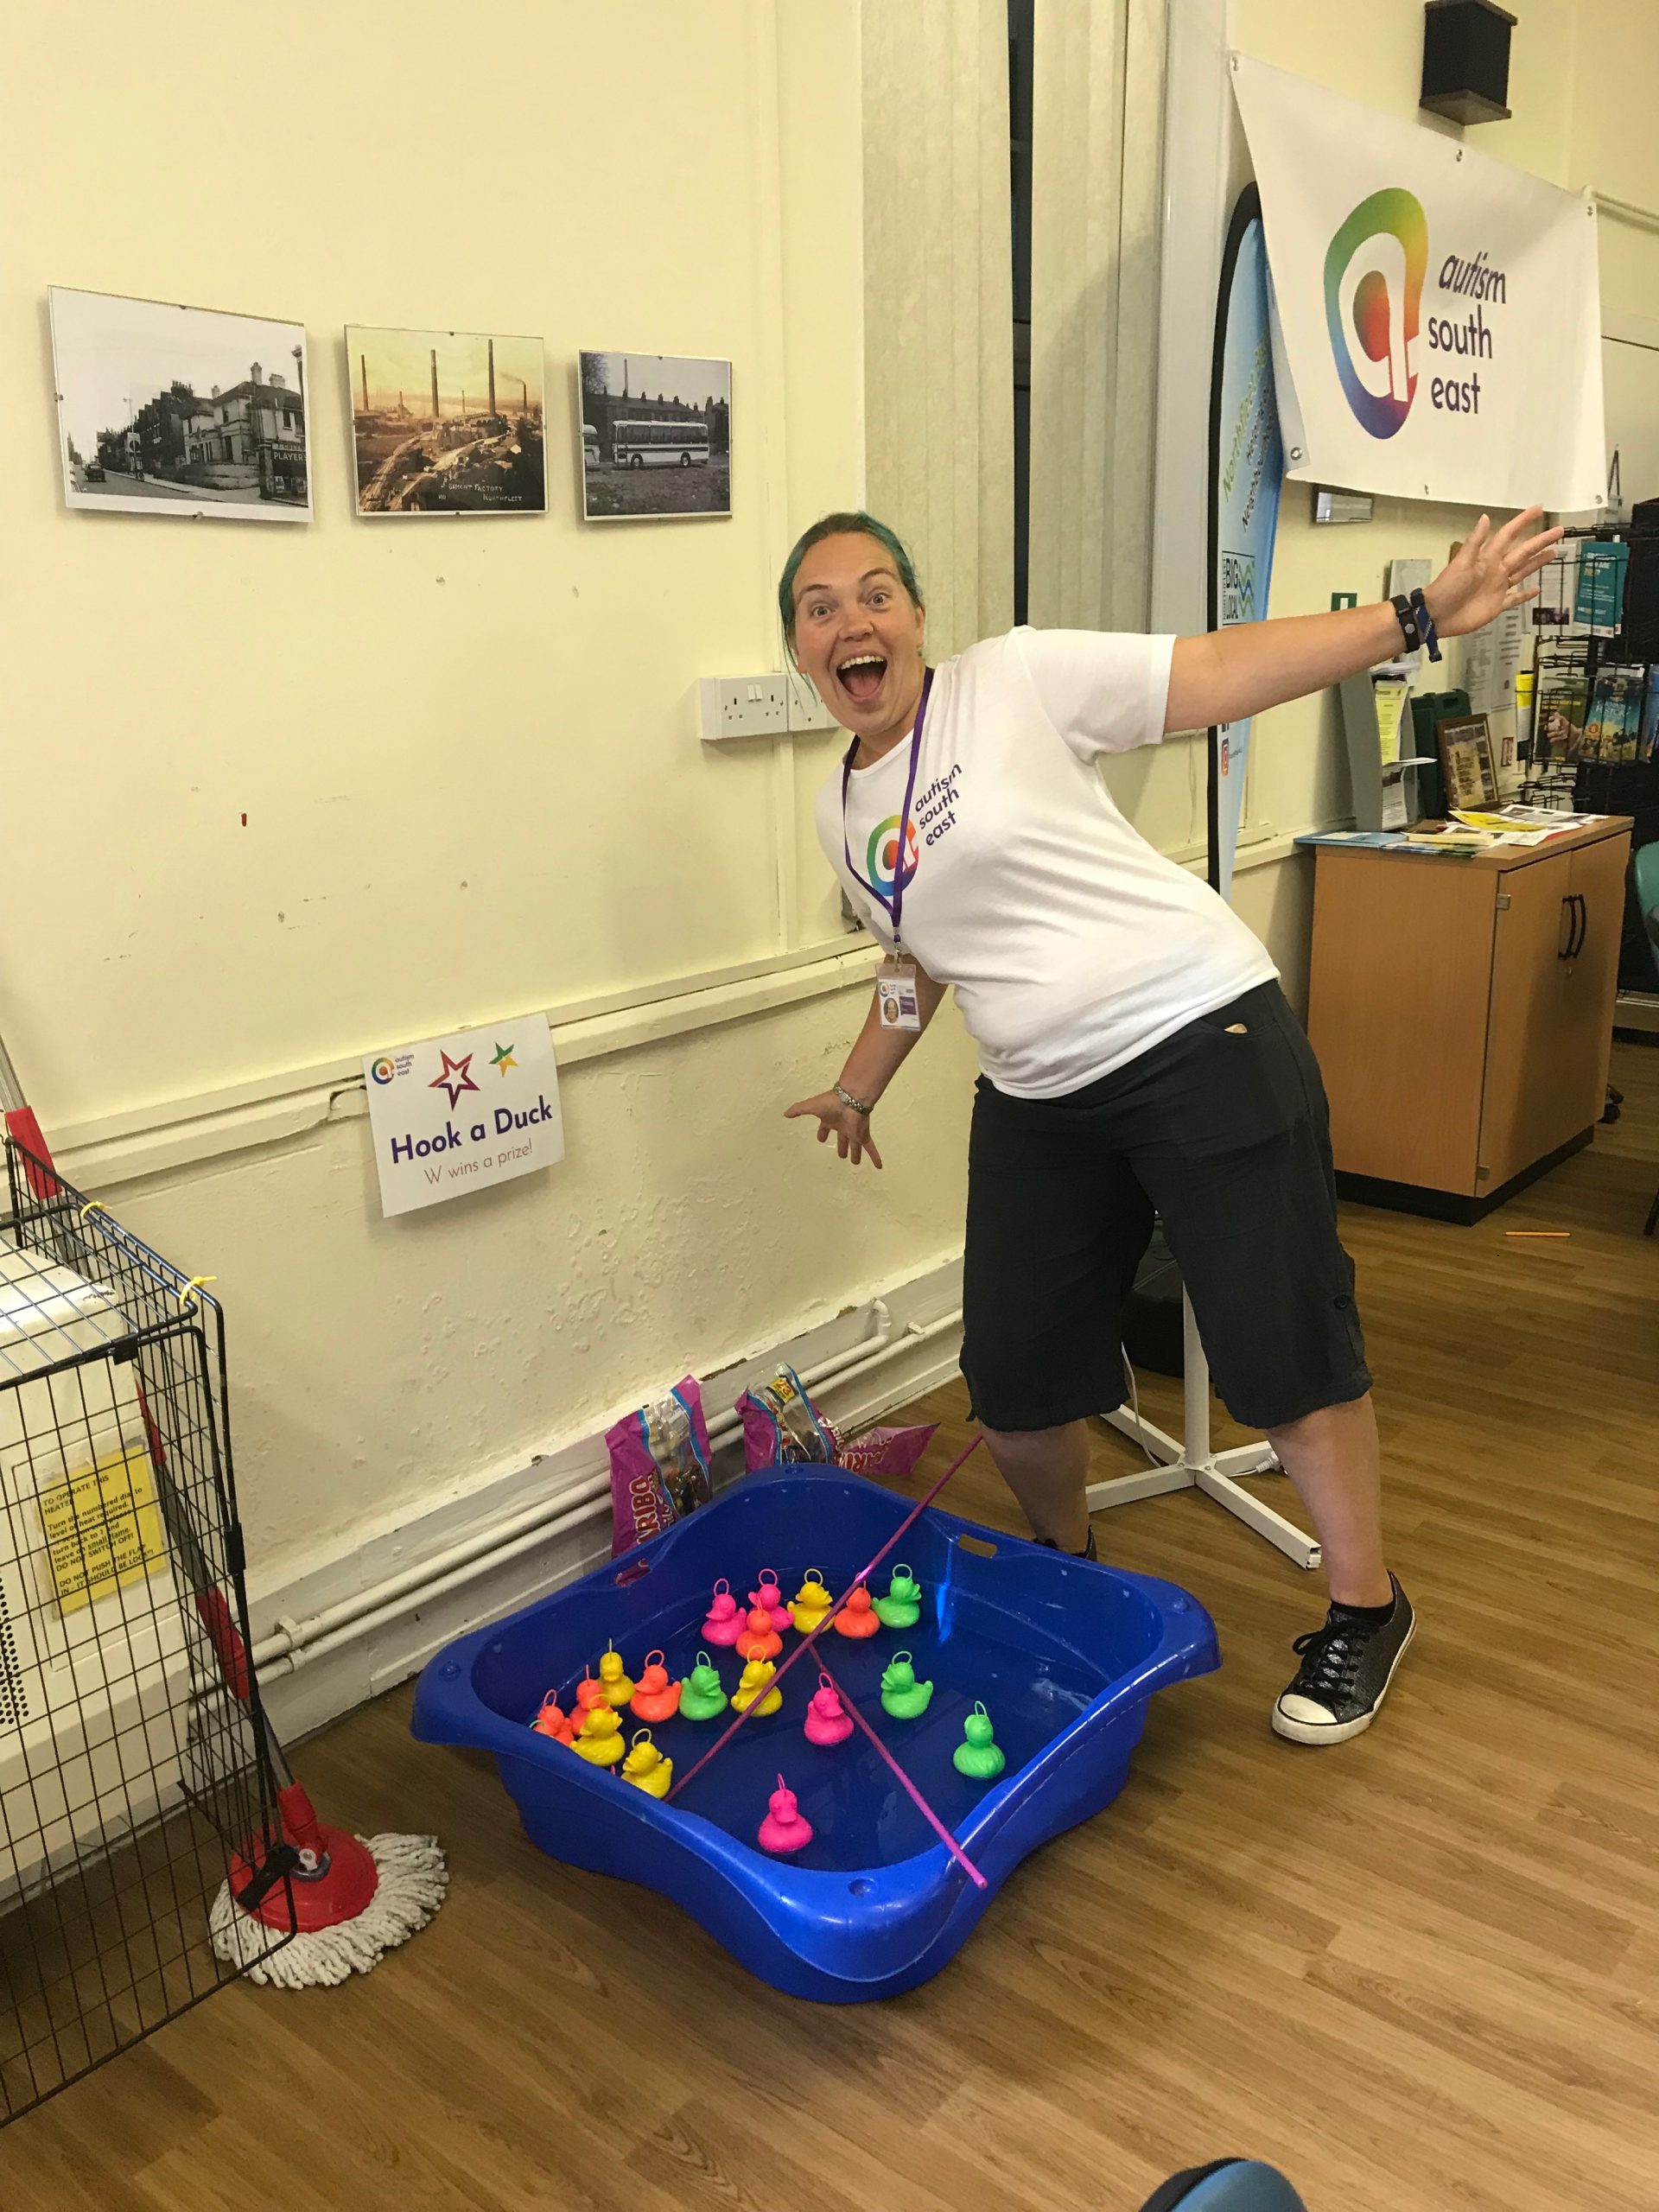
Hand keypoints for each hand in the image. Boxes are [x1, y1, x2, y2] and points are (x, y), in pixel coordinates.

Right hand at [784, 1090, 882, 1169]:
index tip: (821, 1139)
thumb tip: (785, 1114)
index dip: (823, 1134)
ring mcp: (854, 1132)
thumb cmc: (831, 1102)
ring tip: (855, 1163)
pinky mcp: (863, 1135)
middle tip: (841, 1155)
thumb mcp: (810, 1107)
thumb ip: (798, 1110)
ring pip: (855, 1145)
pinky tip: (879, 1167)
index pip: (825, 1129)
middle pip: (842, 1139)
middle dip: (841, 1146)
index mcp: (830, 1120)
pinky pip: (870, 1148)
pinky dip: (875, 1157)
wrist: (850, 1099)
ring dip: (855, 1154)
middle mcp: (842, 1126)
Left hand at [1423, 506, 1562, 638]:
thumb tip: (1485, 517)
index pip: (1509, 535)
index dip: (1523, 522)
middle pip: (1523, 551)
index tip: (1539, 509)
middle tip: (1559, 530)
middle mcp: (1496, 570)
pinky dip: (1525, 594)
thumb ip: (1475, 542)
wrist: (1436, 616)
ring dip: (1537, 562)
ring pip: (1523, 571)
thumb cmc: (1447, 588)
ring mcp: (1497, 587)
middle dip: (1540, 541)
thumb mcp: (1461, 563)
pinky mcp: (1497, 605)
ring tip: (1554, 552)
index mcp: (1488, 557)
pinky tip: (1537, 589)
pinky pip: (1515, 598)